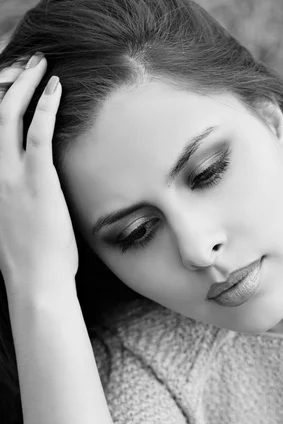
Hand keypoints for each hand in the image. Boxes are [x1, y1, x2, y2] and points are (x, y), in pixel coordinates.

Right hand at [0, 54, 77, 295]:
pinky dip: (45, 106)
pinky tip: (55, 88)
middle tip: (27, 63)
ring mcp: (10, 175)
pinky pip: (37, 133)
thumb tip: (29, 188)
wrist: (35, 281)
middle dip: (8, 82)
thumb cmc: (31, 259)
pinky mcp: (35, 180)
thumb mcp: (13, 223)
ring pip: (9, 115)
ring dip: (24, 84)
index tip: (12, 90)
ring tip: (41, 65)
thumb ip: (14, 198)